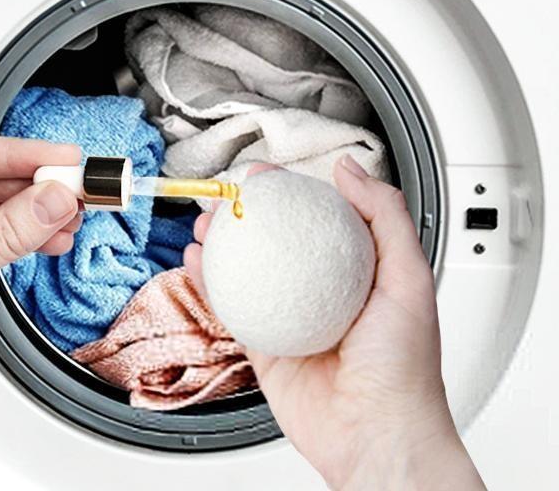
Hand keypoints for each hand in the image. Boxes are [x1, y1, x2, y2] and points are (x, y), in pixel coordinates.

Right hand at [184, 158, 482, 489]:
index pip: (322, 219)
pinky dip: (208, 283)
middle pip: (279, 241)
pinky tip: (196, 261)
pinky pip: (231, 308)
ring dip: (222, 244)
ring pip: (248, 271)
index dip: (292, 193)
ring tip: (205, 222)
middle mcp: (326, 293)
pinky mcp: (264, 347)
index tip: (266, 176)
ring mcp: (291, 320)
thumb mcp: (410, 279)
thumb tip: (351, 170)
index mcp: (364, 273)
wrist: (376, 434)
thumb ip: (385, 218)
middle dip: (248, 216)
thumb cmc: (406, 370)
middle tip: (226, 196)